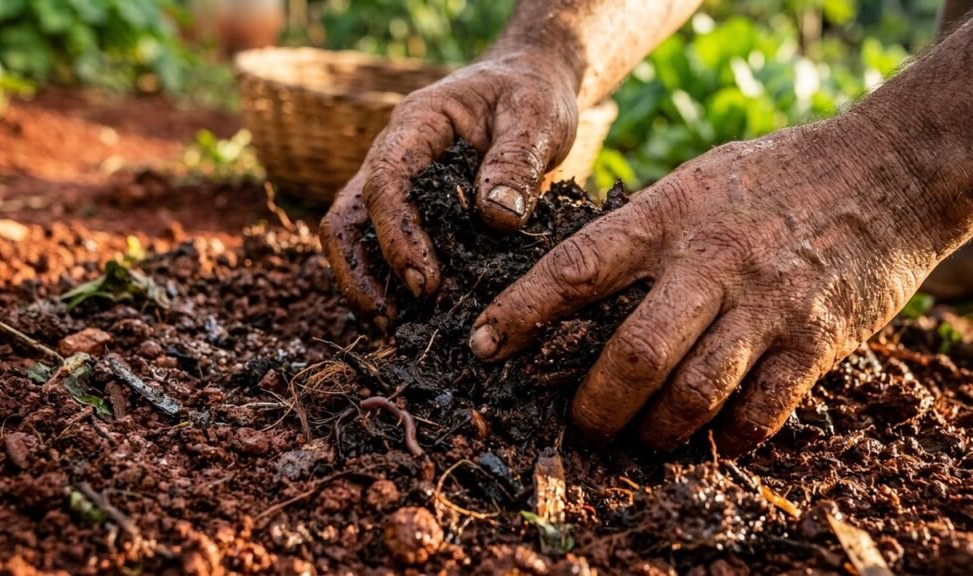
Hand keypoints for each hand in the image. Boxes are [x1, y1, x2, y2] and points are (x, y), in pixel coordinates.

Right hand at [319, 53, 578, 320]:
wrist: (527, 85)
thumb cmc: (530, 96)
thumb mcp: (536, 117)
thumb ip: (517, 162)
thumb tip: (496, 218)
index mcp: (416, 125)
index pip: (385, 181)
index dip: (397, 236)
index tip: (425, 284)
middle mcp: (391, 156)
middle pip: (347, 217)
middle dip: (360, 273)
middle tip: (393, 322)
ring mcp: (394, 185)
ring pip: (353, 238)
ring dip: (366, 285)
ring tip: (394, 330)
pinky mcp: (410, 210)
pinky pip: (380, 248)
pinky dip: (389, 284)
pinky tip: (413, 319)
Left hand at [468, 114, 952, 454]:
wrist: (884, 169)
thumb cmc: (770, 177)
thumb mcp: (693, 181)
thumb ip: (638, 231)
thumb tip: (572, 286)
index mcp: (667, 217)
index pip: (576, 269)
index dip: (521, 312)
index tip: (481, 347)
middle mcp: (711, 262)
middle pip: (632, 355)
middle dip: (593, 407)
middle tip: (579, 425)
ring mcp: (766, 304)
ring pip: (692, 395)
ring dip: (654, 432)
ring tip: (640, 439)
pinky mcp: (815, 341)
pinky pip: (760, 412)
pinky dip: (724, 439)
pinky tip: (709, 441)